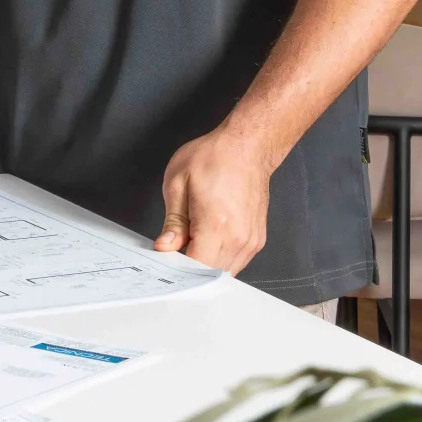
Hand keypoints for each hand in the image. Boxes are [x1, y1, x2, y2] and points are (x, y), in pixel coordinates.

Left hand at [154, 125, 275, 273]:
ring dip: (206, 265)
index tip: (165, 262)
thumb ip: (172, 222)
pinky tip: (208, 241)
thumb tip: (165, 247)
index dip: (177, 269)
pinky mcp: (256, 240)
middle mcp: (238, 237)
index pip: (196, 268)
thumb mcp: (178, 183)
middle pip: (210, 274)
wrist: (247, 147)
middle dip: (190, 269)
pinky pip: (236, 262)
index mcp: (216, 224)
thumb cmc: (214, 157)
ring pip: (224, 272)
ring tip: (192, 242)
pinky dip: (219, 259)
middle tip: (174, 252)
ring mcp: (250, 241)